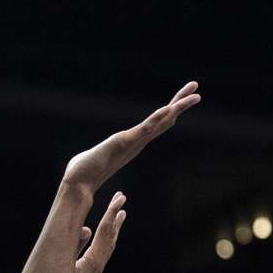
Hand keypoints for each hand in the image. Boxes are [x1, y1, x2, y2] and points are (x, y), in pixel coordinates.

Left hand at [63, 82, 199, 193]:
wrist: (76, 183)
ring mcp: (132, 143)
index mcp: (133, 142)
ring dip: (176, 108)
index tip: (184, 98)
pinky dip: (157, 118)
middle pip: (164, 120)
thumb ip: (103, 151)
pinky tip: (169, 108)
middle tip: (196, 88)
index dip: (170, 110)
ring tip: (194, 96)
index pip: (156, 123)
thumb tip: (96, 155)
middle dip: (180, 103)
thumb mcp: (100, 153)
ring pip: (160, 123)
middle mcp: (137, 142)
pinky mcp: (124, 143)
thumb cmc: (84, 171)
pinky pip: (144, 129)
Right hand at [71, 191, 127, 272]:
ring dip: (114, 226)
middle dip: (115, 215)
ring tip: (120, 212)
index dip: (111, 214)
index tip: (119, 198)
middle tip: (121, 197)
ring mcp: (97, 269)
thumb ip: (73, 247)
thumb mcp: (64, 269)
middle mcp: (99, 264)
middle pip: (110, 235)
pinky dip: (107, 238)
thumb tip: (85, 230)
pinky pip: (104, 251)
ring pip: (109, 243)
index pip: (104, 232)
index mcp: (93, 261)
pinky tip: (106, 235)